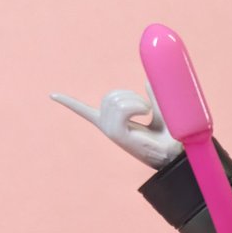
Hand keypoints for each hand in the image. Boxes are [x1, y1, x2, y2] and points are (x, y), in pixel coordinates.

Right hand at [51, 84, 182, 169]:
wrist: (178, 152)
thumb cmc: (170, 137)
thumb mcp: (159, 113)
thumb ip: (153, 97)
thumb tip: (149, 80)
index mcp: (113, 122)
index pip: (86, 111)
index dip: (70, 103)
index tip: (53, 95)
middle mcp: (108, 126)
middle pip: (110, 96)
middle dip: (130, 96)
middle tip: (147, 108)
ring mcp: (112, 131)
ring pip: (116, 101)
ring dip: (136, 102)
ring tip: (147, 112)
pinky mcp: (120, 135)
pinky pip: (117, 113)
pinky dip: (133, 106)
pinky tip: (141, 110)